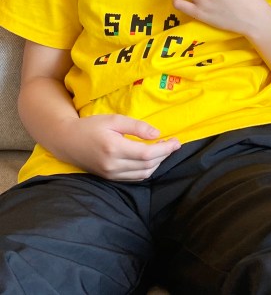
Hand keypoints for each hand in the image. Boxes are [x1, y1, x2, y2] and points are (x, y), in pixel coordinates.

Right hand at [59, 115, 179, 179]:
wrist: (66, 141)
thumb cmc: (91, 126)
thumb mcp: (114, 119)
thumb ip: (136, 127)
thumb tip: (157, 134)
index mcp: (114, 148)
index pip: (147, 154)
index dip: (165, 149)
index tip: (176, 141)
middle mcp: (112, 165)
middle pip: (147, 165)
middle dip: (164, 155)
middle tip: (173, 143)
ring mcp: (110, 174)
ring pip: (142, 174)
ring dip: (157, 163)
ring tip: (163, 149)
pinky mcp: (109, 178)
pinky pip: (134, 178)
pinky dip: (146, 169)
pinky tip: (151, 158)